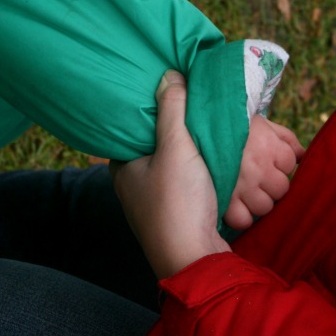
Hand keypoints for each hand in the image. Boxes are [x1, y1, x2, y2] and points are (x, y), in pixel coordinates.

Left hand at [110, 70, 230, 278]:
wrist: (197, 261)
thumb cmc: (177, 203)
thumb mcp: (175, 147)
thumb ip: (172, 109)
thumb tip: (169, 74)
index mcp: (122, 165)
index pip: (133, 124)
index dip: (151, 104)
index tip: (171, 85)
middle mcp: (133, 183)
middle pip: (155, 142)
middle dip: (175, 124)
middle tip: (194, 99)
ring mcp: (153, 200)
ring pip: (173, 161)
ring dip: (190, 146)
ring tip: (206, 121)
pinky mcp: (176, 213)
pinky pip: (186, 180)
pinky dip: (198, 167)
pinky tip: (213, 153)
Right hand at [223, 115, 303, 230]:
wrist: (197, 122)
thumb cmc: (229, 123)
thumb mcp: (259, 122)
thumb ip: (285, 137)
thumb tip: (302, 155)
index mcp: (268, 145)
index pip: (290, 163)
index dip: (279, 162)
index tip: (266, 158)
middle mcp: (259, 167)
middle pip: (281, 189)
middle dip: (271, 184)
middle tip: (256, 176)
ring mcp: (243, 185)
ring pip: (264, 207)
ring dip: (257, 200)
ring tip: (244, 189)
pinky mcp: (226, 199)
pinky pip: (243, 220)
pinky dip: (240, 216)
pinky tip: (235, 204)